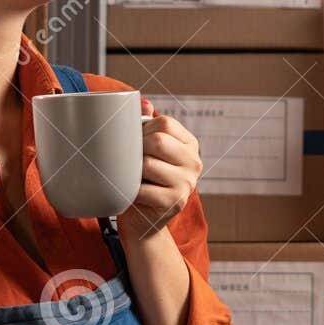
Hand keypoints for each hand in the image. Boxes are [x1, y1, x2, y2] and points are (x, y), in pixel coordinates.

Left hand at [116, 97, 202, 242]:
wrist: (143, 223)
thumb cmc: (142, 181)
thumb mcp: (146, 151)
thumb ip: (146, 125)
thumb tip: (142, 101)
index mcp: (190, 145)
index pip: (165, 123)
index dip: (143, 129)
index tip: (136, 142)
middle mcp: (194, 163)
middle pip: (158, 141)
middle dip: (137, 149)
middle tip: (130, 161)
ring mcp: (187, 184)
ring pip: (148, 164)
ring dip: (131, 171)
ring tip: (131, 178)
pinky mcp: (174, 203)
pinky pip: (142, 188)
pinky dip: (129, 190)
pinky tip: (130, 193)